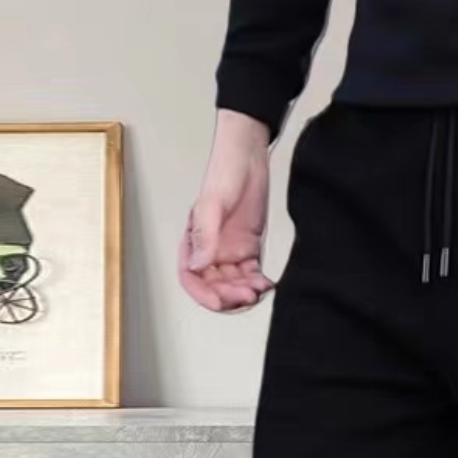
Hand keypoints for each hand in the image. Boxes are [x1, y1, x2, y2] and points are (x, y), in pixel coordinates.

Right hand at [178, 112, 277, 311]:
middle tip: (246, 294)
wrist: (249, 155)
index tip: (219, 302)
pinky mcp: (248, 247)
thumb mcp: (212, 203)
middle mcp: (210, 250)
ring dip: (245, 291)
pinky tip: (266, 283)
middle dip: (229, 295)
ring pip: (233, 283)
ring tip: (258, 288)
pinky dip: (257, 282)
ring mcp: (229, 250)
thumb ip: (205, 235)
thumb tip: (198, 265)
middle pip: (214, 285)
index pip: (191, 276)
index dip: (202, 294)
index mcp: (194, 241)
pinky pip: (250, 273)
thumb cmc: (225, 172)